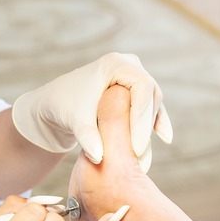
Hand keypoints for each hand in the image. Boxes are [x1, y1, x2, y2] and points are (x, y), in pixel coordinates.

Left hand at [11, 52, 172, 171]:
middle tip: (139, 154)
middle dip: (146, 125)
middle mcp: (128, 65)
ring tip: (143, 155)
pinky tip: (165, 139)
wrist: (54, 105)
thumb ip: (87, 137)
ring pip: (152, 102)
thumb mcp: (74, 121)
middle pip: (150, 95)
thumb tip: (99, 157)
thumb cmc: (62, 107)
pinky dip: (154, 121)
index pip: (142, 88)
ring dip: (150, 126)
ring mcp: (132, 76)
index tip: (136, 147)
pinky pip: (149, 105)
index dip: (143, 118)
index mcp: (115, 63)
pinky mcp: (133, 90)